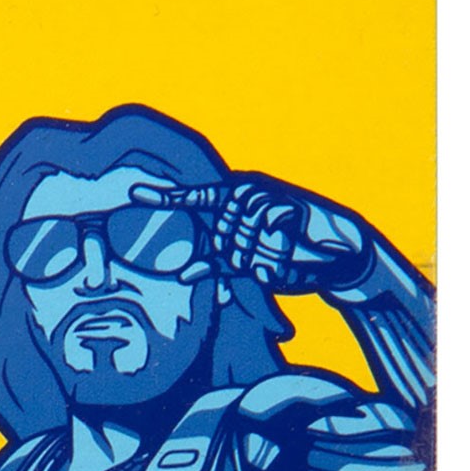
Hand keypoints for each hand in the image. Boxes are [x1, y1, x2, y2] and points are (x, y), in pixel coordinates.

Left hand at [131, 175, 371, 295]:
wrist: (337, 257)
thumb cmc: (288, 257)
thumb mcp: (248, 265)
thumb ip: (217, 266)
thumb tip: (184, 276)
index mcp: (235, 202)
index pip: (195, 199)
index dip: (165, 198)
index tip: (132, 194)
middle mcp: (249, 194)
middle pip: (220, 236)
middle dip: (239, 260)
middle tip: (264, 260)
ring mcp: (269, 199)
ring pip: (241, 240)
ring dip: (259, 259)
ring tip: (280, 255)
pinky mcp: (289, 207)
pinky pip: (267, 237)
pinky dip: (275, 254)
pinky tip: (288, 251)